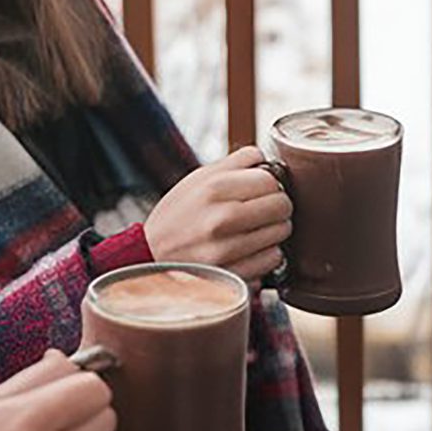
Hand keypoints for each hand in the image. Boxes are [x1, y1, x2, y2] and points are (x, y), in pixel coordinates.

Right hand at [141, 148, 292, 282]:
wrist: (149, 256)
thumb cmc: (177, 215)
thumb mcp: (197, 179)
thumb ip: (234, 163)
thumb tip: (265, 156)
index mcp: (213, 189)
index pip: (269, 180)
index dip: (271, 184)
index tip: (263, 190)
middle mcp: (220, 219)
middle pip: (281, 206)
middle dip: (278, 206)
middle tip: (265, 209)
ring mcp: (227, 250)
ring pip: (281, 233)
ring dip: (274, 230)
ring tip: (255, 229)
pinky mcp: (232, 274)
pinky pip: (272, 259)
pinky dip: (267, 254)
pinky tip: (250, 249)